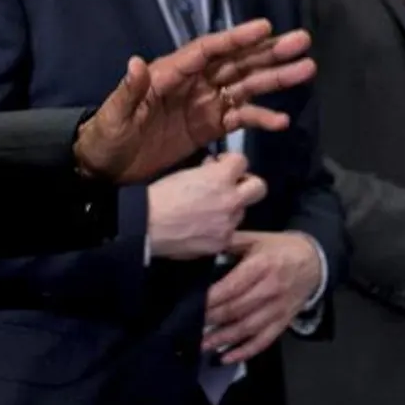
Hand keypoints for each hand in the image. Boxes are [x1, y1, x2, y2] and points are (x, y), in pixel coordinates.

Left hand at [73, 19, 314, 183]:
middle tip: (302, 42)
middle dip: (268, 52)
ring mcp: (202, 105)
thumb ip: (129, 90)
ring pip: (244, 86)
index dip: (236, 38)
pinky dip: (260, 118)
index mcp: (169, 74)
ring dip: (274, 79)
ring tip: (307, 70)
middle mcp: (191, 84)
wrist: (105, 167)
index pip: (207, 50)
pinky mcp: (207, 128)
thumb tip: (137, 62)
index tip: (265, 27)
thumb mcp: (114, 115)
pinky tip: (282, 120)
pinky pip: (239, 119)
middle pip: (235, 62)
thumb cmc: (105, 136)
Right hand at [146, 153, 265, 260]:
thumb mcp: (184, 173)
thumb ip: (207, 172)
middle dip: (247, 184)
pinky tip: (201, 228)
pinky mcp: (221, 243)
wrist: (145, 225)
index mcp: (220, 177)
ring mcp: (228, 224)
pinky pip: (228, 232)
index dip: (231, 162)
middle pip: (259, 187)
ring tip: (208, 212)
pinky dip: (218, 229)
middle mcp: (230, 200)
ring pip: (242, 212)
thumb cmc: (158, 197)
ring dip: (230, 209)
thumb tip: (214, 169)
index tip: (222, 165)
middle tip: (231, 187)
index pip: (242, 161)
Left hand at [202, 231, 322, 364]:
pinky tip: (227, 358)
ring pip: (248, 328)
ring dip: (223, 339)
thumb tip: (201, 245)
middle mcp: (271, 289)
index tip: (192, 305)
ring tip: (202, 345)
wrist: (315, 261)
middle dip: (212, 320)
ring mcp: (279, 308)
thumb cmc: (279, 248)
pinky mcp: (284, 322)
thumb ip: (228, 241)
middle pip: (237, 309)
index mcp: (261, 266)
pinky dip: (245, 351)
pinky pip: (264, 340)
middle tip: (189, 326)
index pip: (232, 287)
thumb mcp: (255, 238)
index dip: (211, 299)